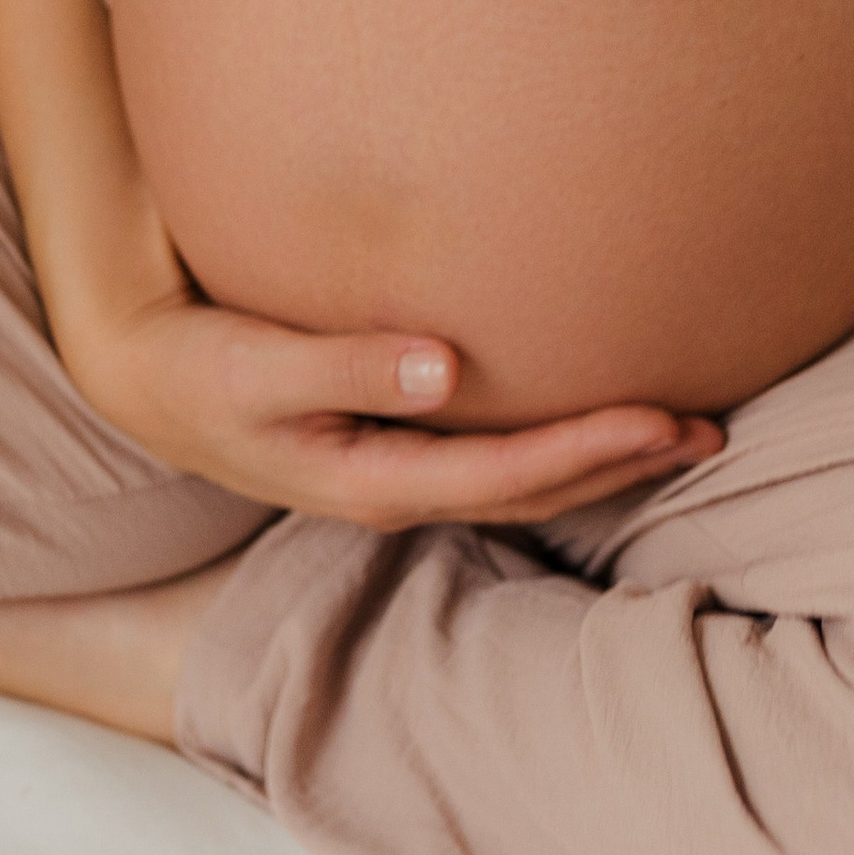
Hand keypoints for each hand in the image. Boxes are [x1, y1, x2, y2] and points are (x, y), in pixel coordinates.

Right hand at [60, 278, 721, 529]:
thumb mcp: (259, 367)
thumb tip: (446, 367)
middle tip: (709, 428)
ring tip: (677, 426)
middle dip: (619, 462)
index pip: (506, 476)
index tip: (662, 420)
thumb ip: (348, 364)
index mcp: (372, 479)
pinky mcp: (389, 444)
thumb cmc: (200, 367)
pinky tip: (583, 413)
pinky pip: (490, 455)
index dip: (587, 451)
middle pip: (532, 490)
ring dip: (598, 456)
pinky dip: (550, 441)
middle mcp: (395, 487)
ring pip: (519, 480)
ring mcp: (394, 471)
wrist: (145, 379)